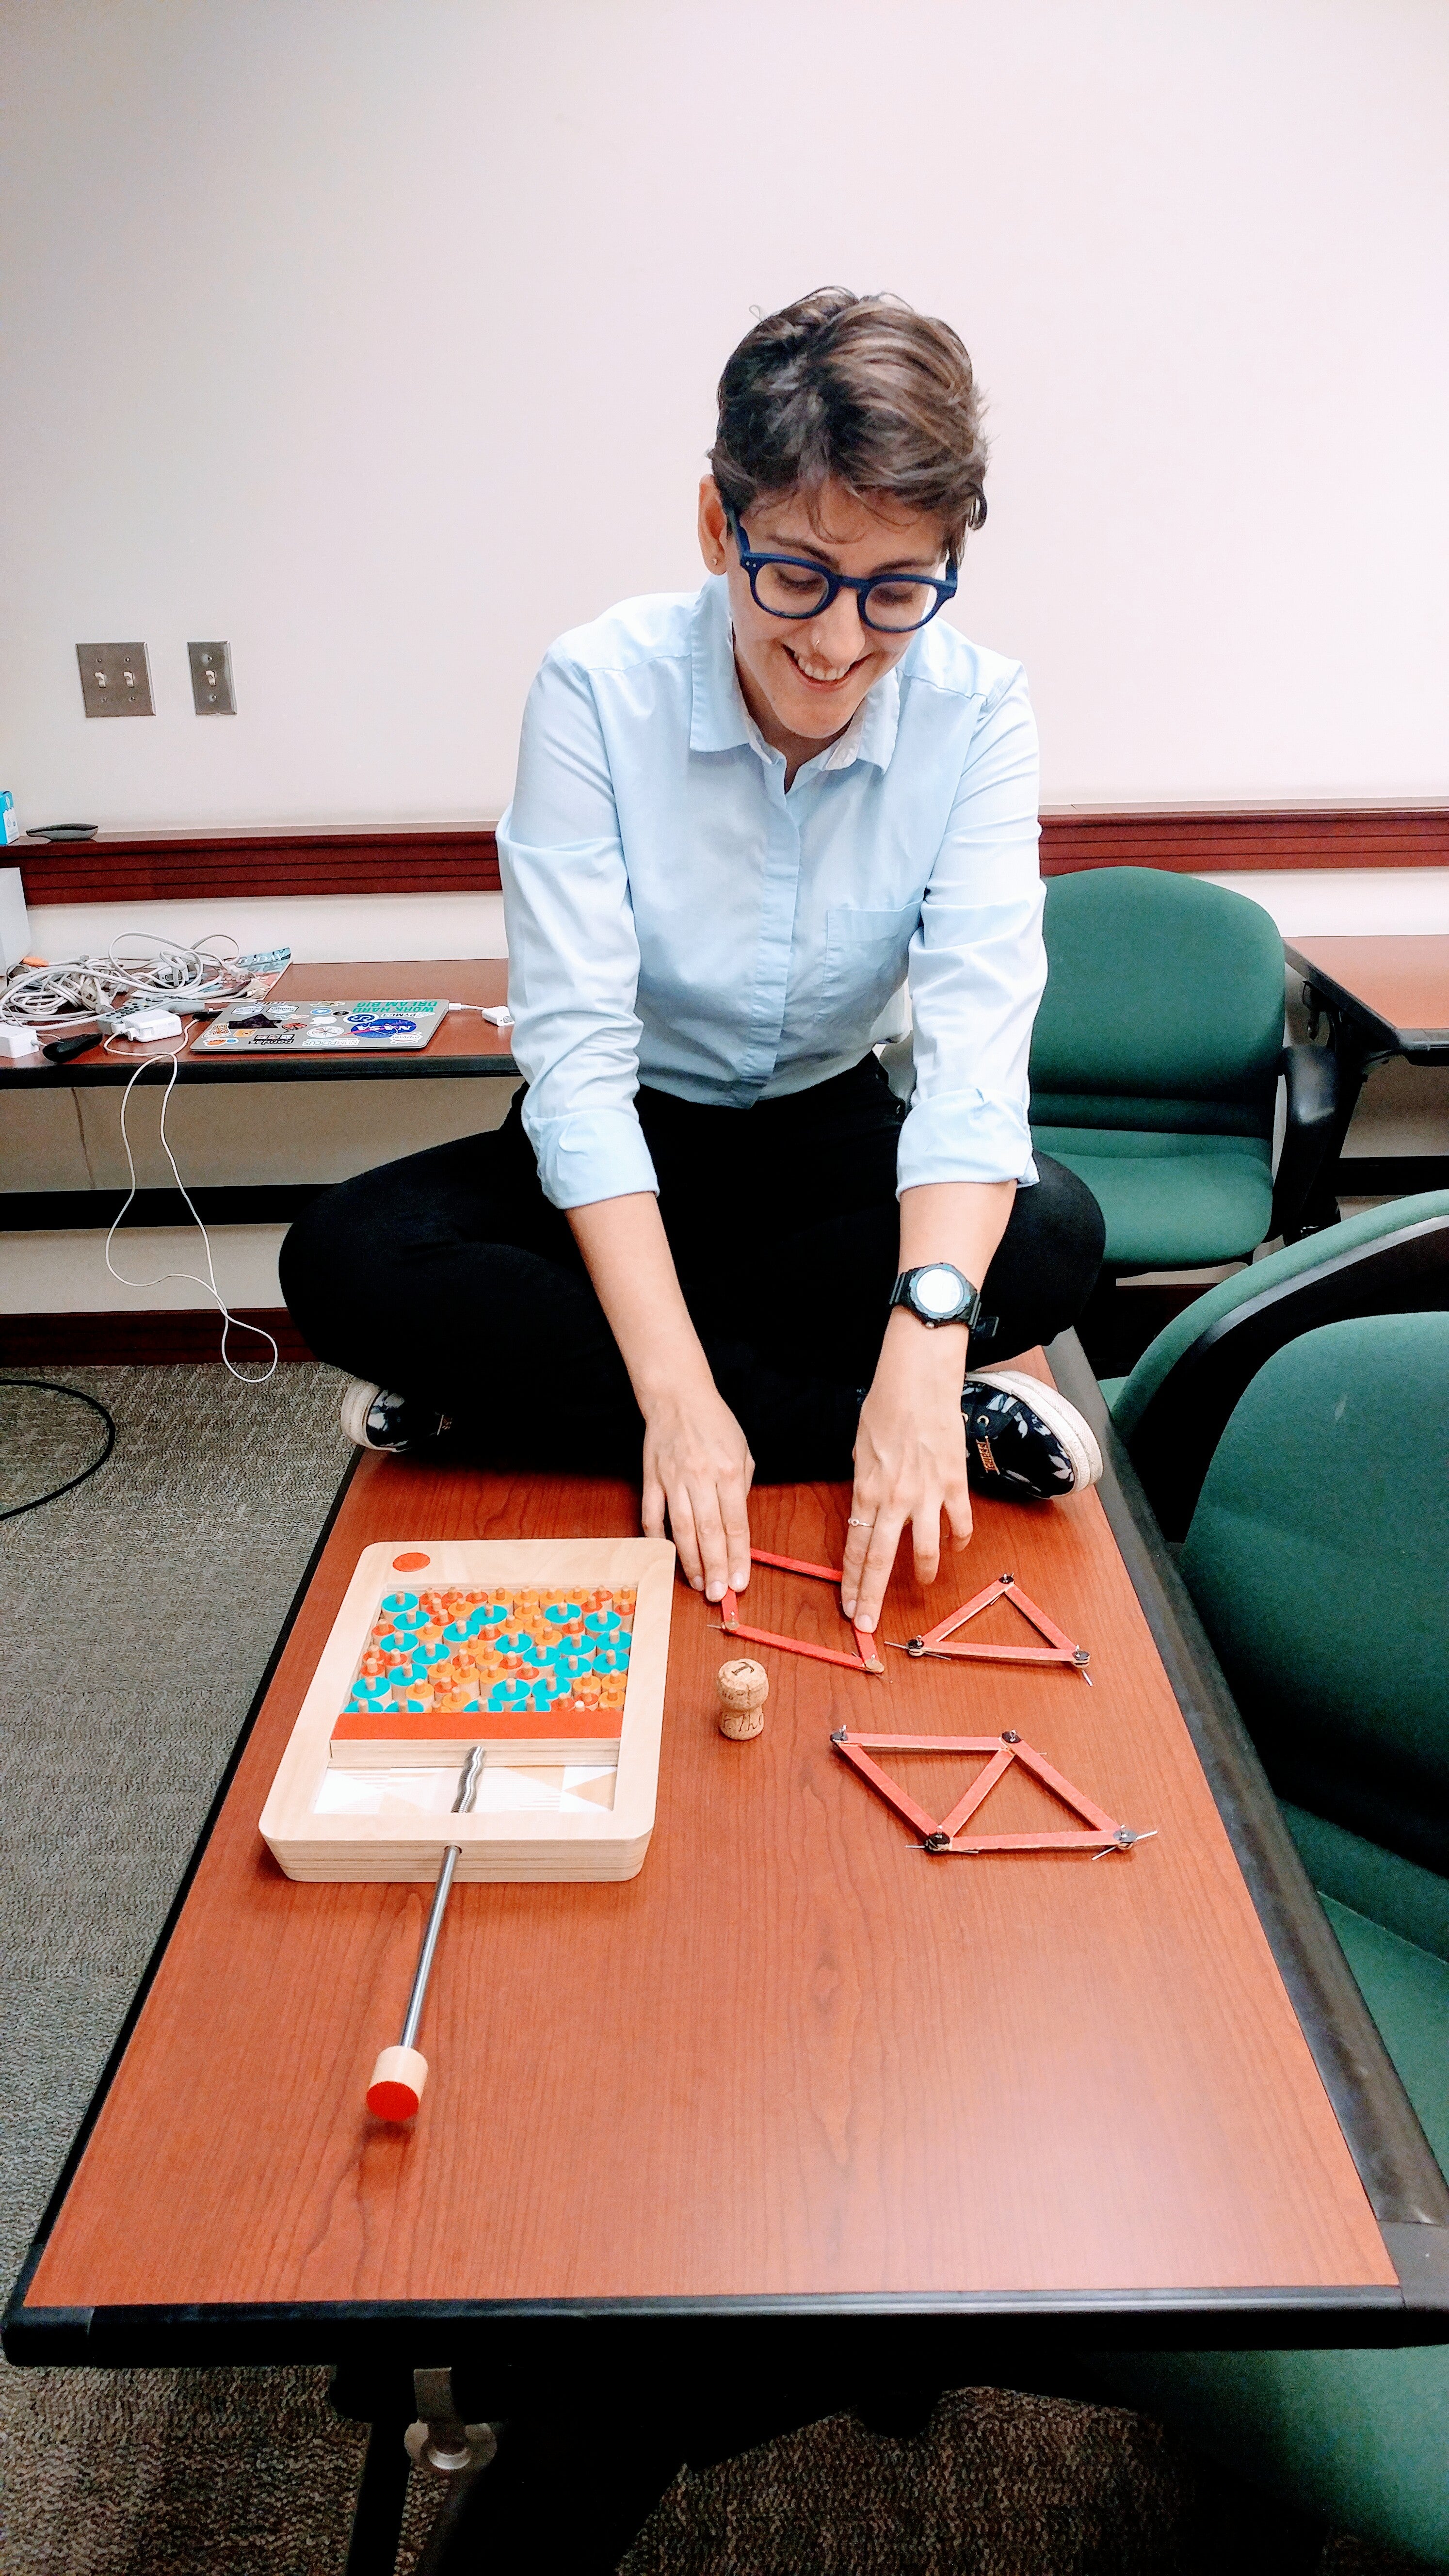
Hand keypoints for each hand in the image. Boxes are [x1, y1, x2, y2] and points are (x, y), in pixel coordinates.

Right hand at [641, 1374, 753, 1602]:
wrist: (678, 1397)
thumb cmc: (715, 1425)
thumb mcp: (742, 1452)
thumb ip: (741, 1488)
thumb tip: (735, 1527)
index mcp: (728, 1471)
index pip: (735, 1523)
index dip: (738, 1556)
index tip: (741, 1582)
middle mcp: (701, 1477)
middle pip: (709, 1532)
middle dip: (716, 1567)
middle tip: (719, 1595)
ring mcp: (672, 1479)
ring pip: (681, 1529)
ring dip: (690, 1561)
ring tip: (699, 1584)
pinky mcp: (650, 1478)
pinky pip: (652, 1515)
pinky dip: (658, 1538)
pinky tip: (667, 1557)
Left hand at [840, 1319, 972, 1632]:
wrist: (919, 1379)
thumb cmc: (885, 1406)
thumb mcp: (860, 1447)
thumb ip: (863, 1481)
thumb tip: (867, 1505)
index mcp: (865, 1490)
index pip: (854, 1549)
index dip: (851, 1583)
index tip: (848, 1608)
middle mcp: (893, 1499)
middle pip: (879, 1559)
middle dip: (872, 1596)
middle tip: (867, 1624)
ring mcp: (926, 1494)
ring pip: (924, 1550)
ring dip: (921, 1573)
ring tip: (920, 1584)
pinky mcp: (954, 1483)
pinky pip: (959, 1523)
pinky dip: (957, 1538)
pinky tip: (955, 1546)